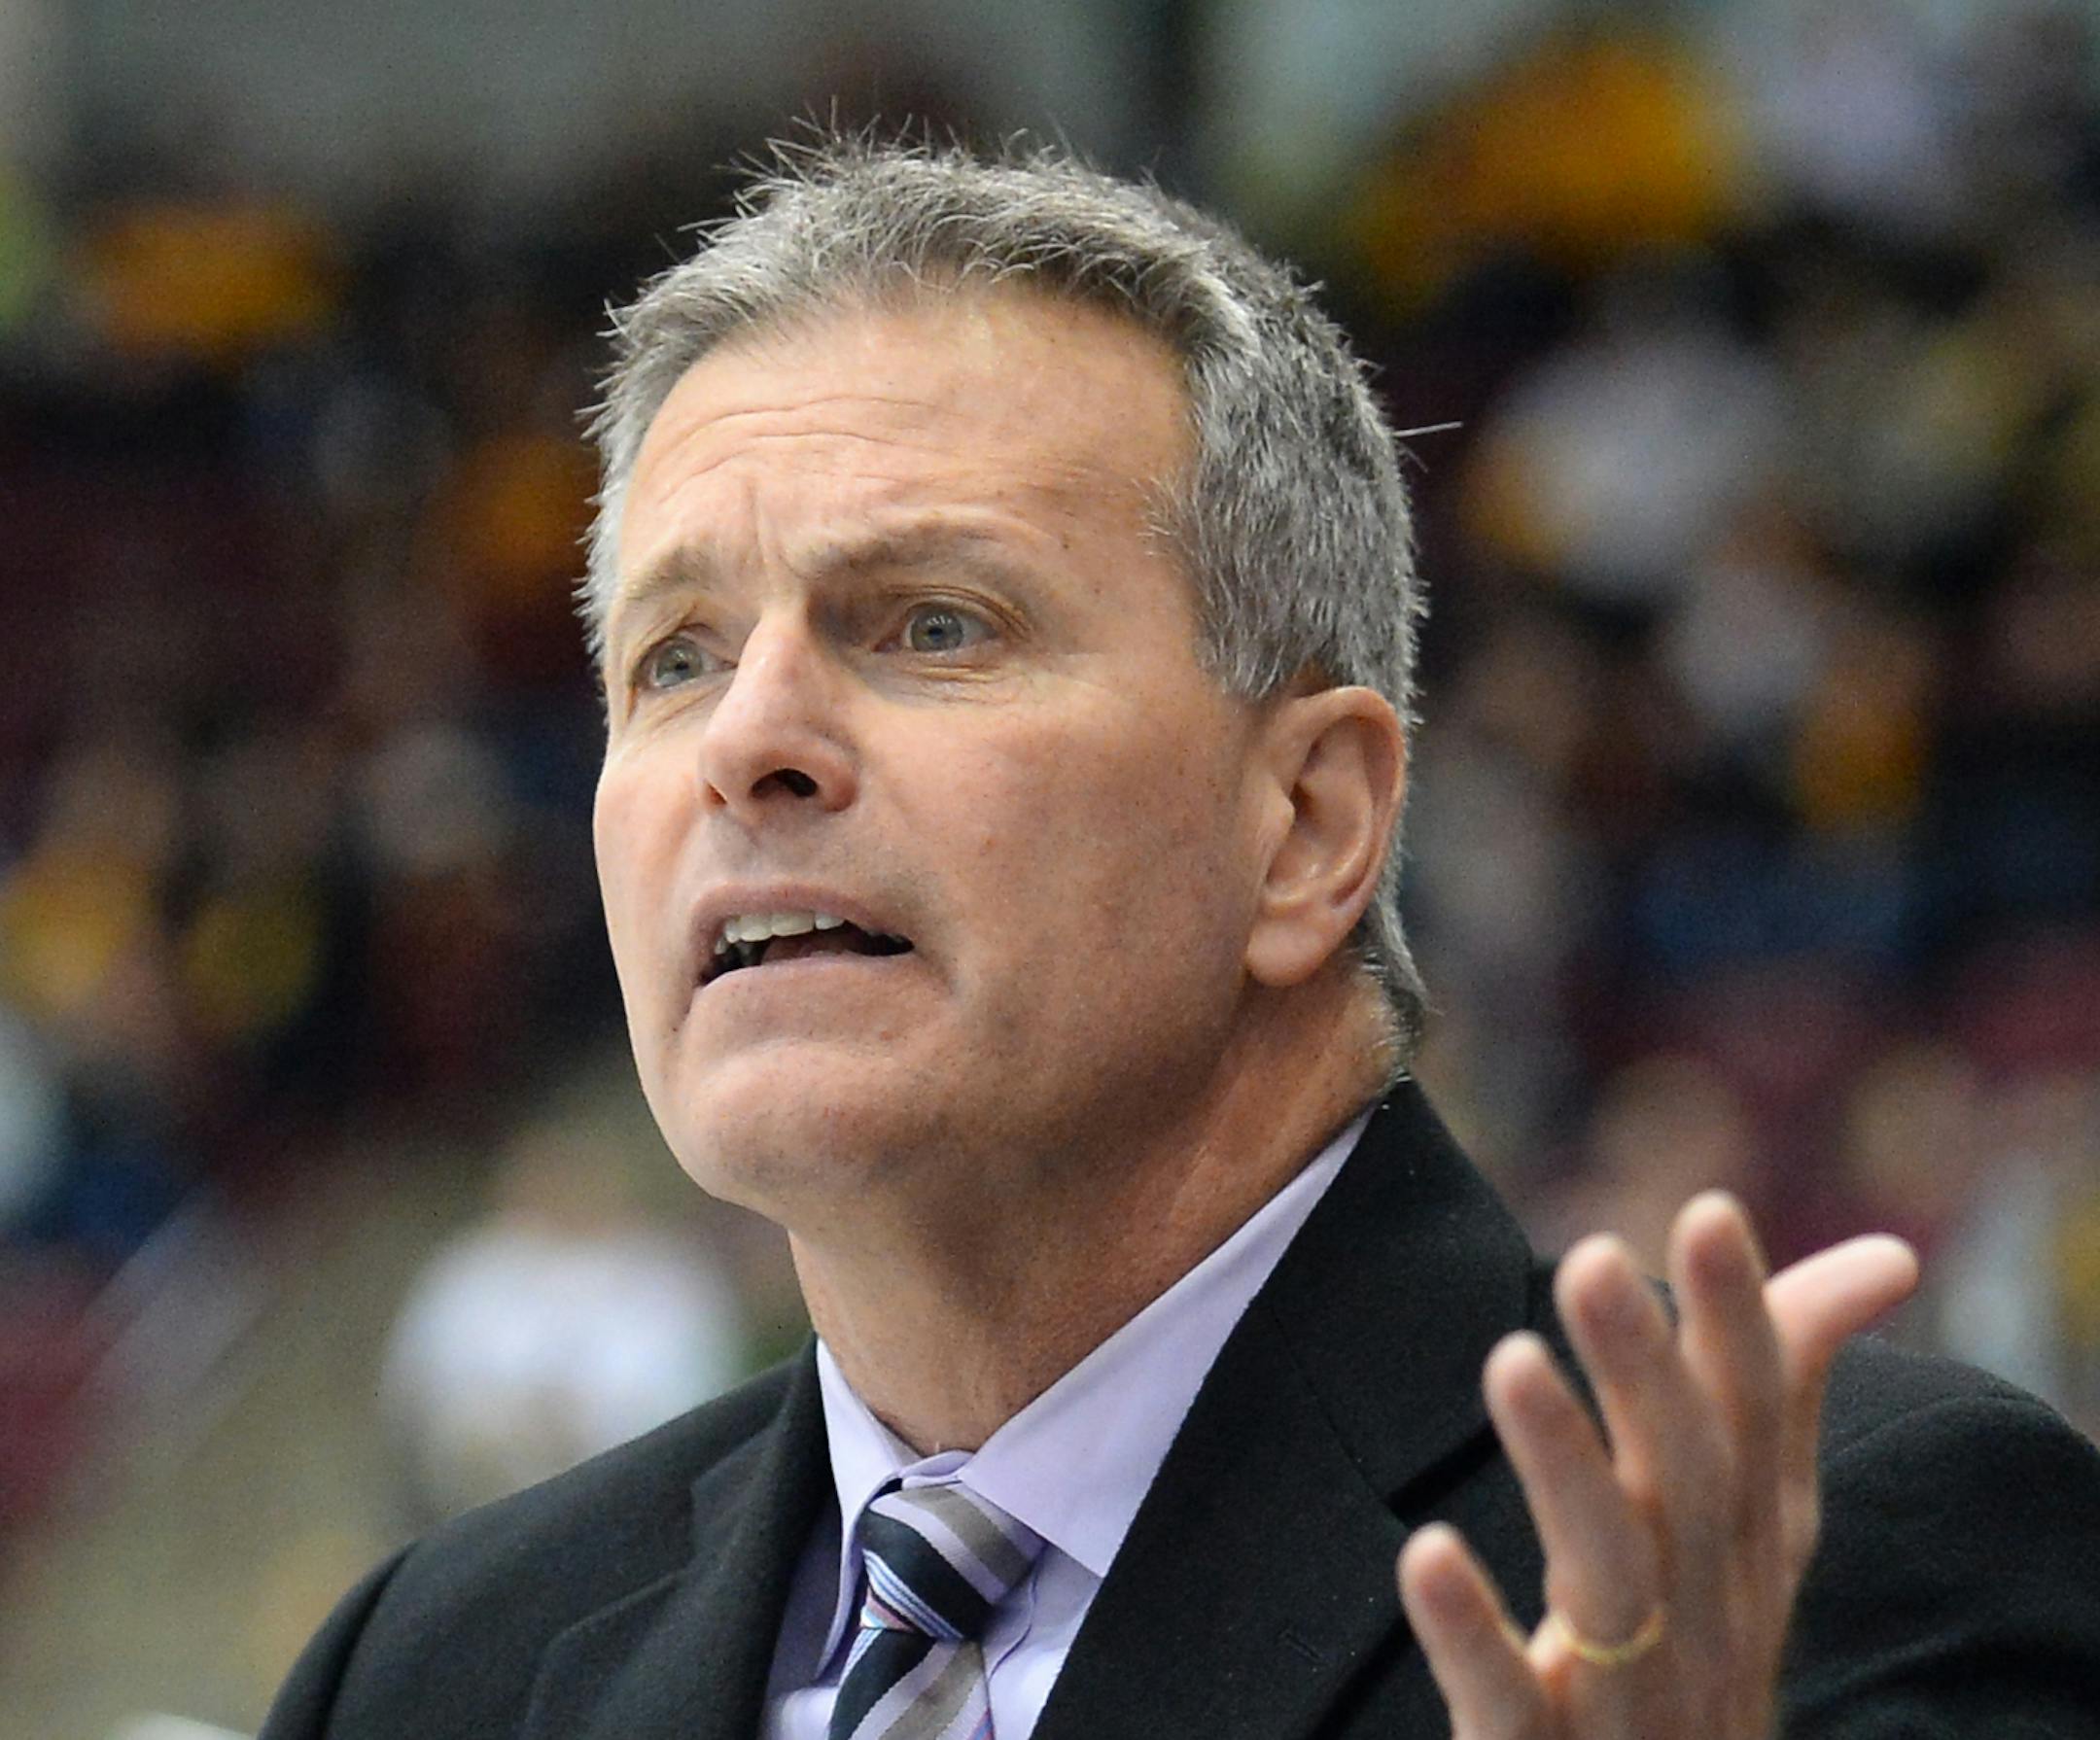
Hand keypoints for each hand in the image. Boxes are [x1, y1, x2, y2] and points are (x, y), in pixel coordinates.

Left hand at [1396, 1193, 1917, 1737]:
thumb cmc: (1702, 1645)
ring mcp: (1634, 1689)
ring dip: (1563, 1465)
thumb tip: (1891, 1255)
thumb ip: (1782, 1382)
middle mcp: (1706, 1603)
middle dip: (1644, 1368)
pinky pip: (1511, 1699)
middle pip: (1684, 1476)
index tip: (1711, 1210)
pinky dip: (1473, 1634)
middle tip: (1591, 1256)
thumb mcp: (1755, 1517)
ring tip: (1510, 1359)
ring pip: (1609, 1573)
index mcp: (1747, 1535)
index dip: (1739, 1318)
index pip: (1754, 1414)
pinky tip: (1426, 1554)